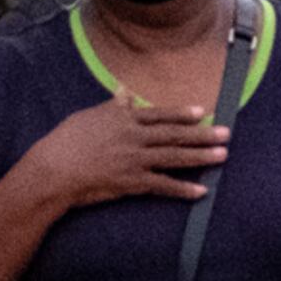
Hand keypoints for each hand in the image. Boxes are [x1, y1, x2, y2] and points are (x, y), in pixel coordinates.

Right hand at [5, 99, 226, 212]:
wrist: (53, 170)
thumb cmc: (66, 141)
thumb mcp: (89, 116)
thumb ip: (113, 105)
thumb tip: (124, 89)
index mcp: (123, 118)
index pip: (158, 114)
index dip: (181, 113)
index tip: (202, 111)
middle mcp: (133, 136)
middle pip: (174, 134)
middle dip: (202, 134)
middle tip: (226, 133)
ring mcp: (134, 159)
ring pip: (174, 157)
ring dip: (200, 157)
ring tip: (222, 156)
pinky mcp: (132, 182)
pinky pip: (163, 185)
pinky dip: (183, 189)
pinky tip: (201, 192)